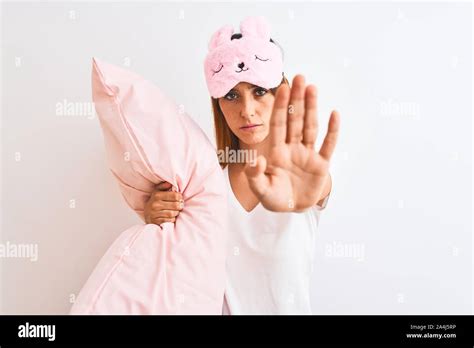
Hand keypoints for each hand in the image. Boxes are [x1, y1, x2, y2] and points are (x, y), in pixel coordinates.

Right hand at [143, 182, 183, 224]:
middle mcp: (155, 204)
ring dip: (176, 213)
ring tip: (175, 211)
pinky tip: (171, 217)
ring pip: (173, 213)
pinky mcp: (156, 221)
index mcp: (157, 195)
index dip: (180, 197)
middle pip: (175, 205)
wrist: (147, 214)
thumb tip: (170, 183)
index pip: (175, 196)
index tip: (180, 198)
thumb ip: (163, 186)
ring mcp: (155, 213)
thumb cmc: (155, 202)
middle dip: (180, 206)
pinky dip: (172, 219)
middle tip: (180, 206)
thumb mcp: (157, 192)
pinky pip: (169, 220)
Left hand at [244, 74, 339, 211]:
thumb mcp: (260, 189)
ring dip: (312, 108)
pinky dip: (332, 131)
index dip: (279, 107)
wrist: (292, 209)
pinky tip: (334, 114)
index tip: (281, 88)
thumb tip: (256, 158)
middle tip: (299, 77)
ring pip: (310, 127)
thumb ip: (255, 175)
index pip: (278, 124)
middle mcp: (292, 148)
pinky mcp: (321, 165)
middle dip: (296, 100)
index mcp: (277, 152)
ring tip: (312, 88)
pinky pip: (327, 145)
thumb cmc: (274, 198)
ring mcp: (308, 155)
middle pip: (295, 120)